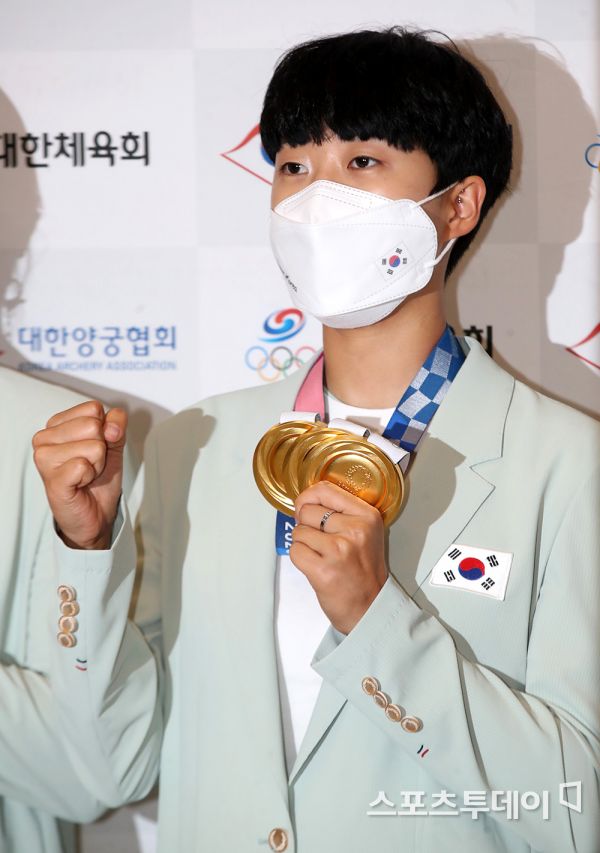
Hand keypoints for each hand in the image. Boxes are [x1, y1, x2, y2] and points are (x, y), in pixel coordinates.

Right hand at [33, 401, 126, 549]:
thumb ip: (116, 425)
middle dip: (101, 449)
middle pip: (93, 425)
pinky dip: (89, 476)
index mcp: (57, 424)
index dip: (104, 431)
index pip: (93, 408)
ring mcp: (44, 458)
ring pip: (93, 446)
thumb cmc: (99, 479)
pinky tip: (79, 484)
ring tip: (84, 475)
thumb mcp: (113, 444)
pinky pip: (84, 465)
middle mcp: (44, 437)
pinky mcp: (51, 479)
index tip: (94, 450)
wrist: (96, 514)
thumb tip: (111, 427)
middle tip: (89, 465)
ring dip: (96, 464)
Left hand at [291, 481, 388, 633]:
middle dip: (306, 525)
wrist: (369, 607)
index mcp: (367, 515)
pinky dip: (300, 558)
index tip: (305, 508)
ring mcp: (339, 550)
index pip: (325, 490)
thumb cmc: (364, 572)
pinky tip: (316, 566)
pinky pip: (295, 551)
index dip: (307, 498)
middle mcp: (355, 530)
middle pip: (307, 510)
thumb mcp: (365, 533)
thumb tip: (305, 501)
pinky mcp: (323, 570)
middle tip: (321, 542)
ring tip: (321, 556)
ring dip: (303, 544)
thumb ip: (341, 512)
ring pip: (298, 531)